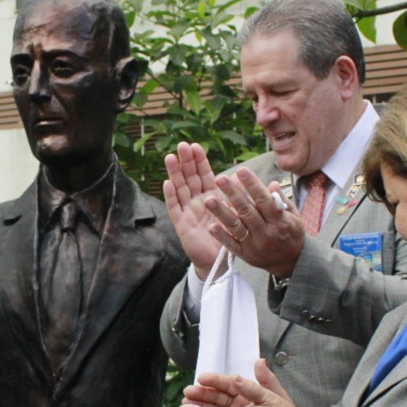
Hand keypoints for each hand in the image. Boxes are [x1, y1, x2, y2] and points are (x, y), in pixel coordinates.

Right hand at [162, 142, 225, 276]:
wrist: (219, 260)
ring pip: (179, 189)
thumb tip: (238, 176)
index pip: (204, 175)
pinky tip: (167, 183)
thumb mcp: (235, 213)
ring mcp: (187, 211)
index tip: (196, 146)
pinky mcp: (181, 224)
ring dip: (174, 173)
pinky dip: (171, 196)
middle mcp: (197, 201)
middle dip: (185, 161)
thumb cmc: (227, 236)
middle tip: (181, 145)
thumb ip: (235, 196)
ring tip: (169, 157)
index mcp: (210, 196)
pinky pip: (175, 208)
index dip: (199, 161)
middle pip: (189, 178)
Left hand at [204, 169, 305, 279]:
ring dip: (221, 213)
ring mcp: (255, 246)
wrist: (291, 263)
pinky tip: (211, 226)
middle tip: (220, 179)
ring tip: (208, 200)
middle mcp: (267, 233)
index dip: (252, 185)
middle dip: (233, 194)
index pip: (265, 200)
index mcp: (280, 221)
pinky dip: (222, 236)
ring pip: (236, 227)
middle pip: (247, 211)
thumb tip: (272, 183)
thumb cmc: (291, 234)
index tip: (241, 170)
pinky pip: (232, 245)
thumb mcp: (294, 216)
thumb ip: (282, 200)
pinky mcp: (246, 256)